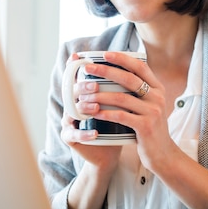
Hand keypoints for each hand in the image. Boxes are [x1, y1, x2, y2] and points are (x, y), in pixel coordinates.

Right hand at [60, 53, 121, 171]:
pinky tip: (95, 133)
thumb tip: (139, 61)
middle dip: (83, 88)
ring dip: (84, 109)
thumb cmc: (116, 124)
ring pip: (71, 112)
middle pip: (72, 92)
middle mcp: (72, 105)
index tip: (78, 56)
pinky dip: (84, 134)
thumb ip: (122, 86)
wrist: (110, 151)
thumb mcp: (120, 104)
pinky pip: (74, 135)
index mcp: (83, 95)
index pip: (76, 78)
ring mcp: (68, 122)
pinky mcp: (69, 138)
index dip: (74, 67)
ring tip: (95, 108)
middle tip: (95, 86)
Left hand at [80, 51, 177, 172]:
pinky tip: (93, 112)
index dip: (122, 58)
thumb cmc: (150, 128)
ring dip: (99, 96)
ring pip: (121, 98)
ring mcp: (153, 112)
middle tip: (88, 69)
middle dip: (105, 71)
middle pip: (129, 79)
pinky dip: (105, 113)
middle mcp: (157, 97)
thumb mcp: (150, 106)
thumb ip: (139, 92)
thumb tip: (115, 74)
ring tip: (83, 95)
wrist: (163, 154)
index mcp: (158, 88)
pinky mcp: (146, 127)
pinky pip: (121, 116)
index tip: (104, 54)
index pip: (140, 66)